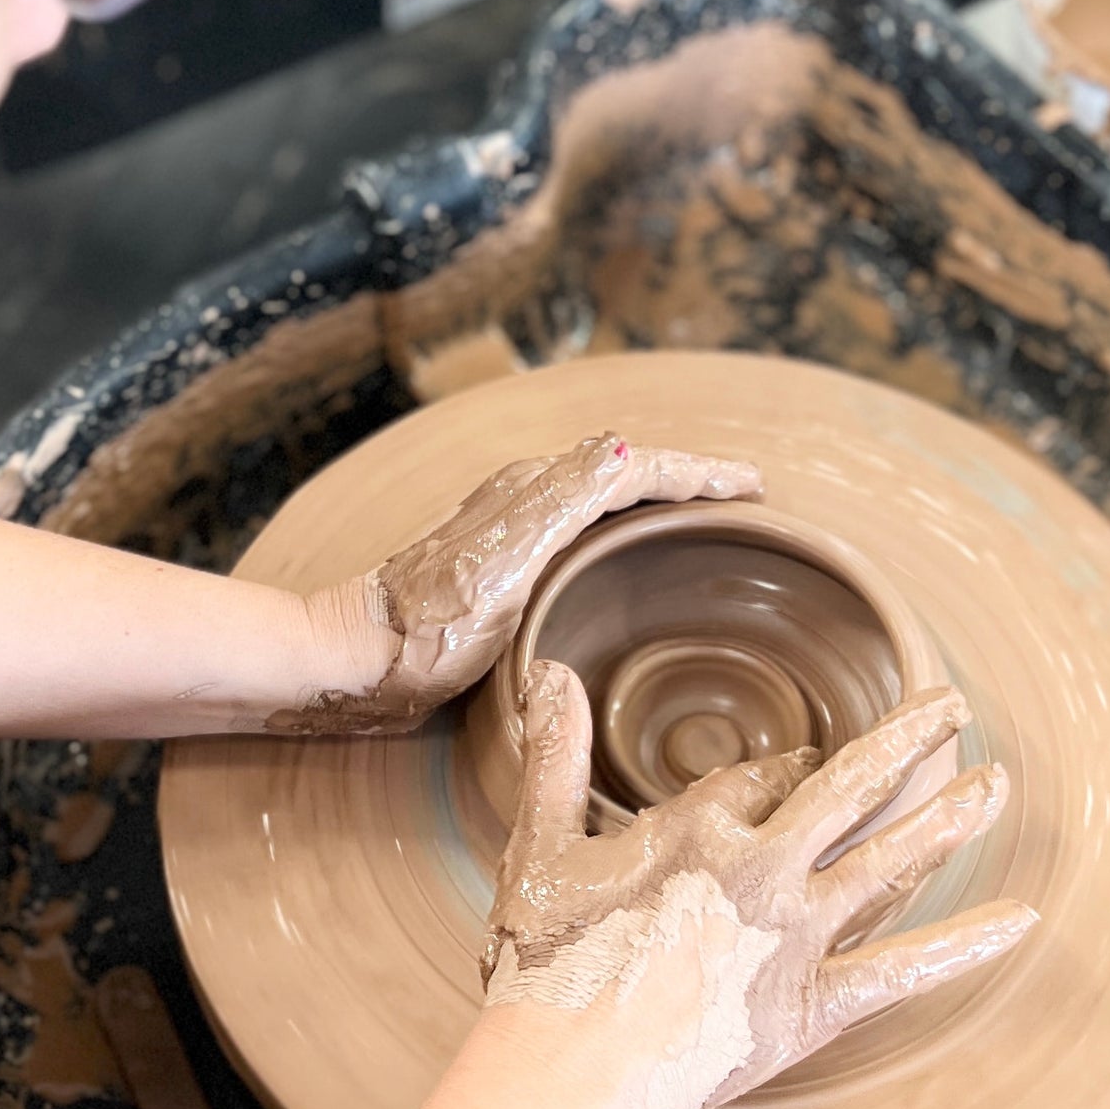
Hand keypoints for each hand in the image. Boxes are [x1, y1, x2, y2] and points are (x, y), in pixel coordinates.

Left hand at [279, 434, 760, 735]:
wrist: (357, 660)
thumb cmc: (429, 628)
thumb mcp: (505, 565)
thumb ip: (563, 500)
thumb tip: (625, 447)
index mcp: (537, 492)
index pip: (638, 464)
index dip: (700, 472)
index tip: (752, 486)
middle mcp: (525, 497)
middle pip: (625, 468)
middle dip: (687, 475)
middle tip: (741, 495)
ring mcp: (510, 528)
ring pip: (602, 493)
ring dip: (656, 495)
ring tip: (701, 514)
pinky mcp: (498, 561)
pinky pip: (579, 525)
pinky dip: (621, 524)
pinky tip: (626, 556)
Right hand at [481, 660, 1037, 1108]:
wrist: (570, 1071)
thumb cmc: (546, 964)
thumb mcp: (541, 845)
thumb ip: (555, 755)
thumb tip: (553, 674)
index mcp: (700, 827)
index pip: (764, 778)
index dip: (786, 770)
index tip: (806, 763)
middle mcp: (763, 868)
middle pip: (850, 790)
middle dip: (906, 741)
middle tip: (953, 706)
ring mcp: (797, 935)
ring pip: (890, 862)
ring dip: (948, 818)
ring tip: (997, 782)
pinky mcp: (814, 1004)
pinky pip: (903, 970)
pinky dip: (963, 946)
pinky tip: (1019, 921)